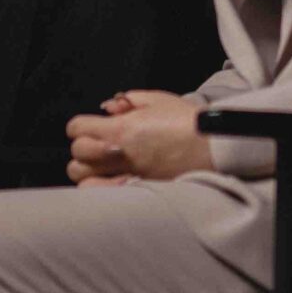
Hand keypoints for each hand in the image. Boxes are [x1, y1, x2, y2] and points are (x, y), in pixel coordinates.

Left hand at [65, 89, 212, 184]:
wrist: (214, 145)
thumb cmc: (188, 120)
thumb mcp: (158, 99)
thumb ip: (129, 100)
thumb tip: (110, 108)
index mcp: (122, 129)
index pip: (77, 128)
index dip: (81, 125)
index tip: (92, 125)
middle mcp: (120, 155)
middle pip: (77, 154)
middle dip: (84, 146)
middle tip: (99, 142)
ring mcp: (127, 176)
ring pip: (83, 177)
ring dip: (88, 168)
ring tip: (103, 162)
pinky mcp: (138, 189)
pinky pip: (103, 193)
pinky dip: (100, 187)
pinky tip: (110, 178)